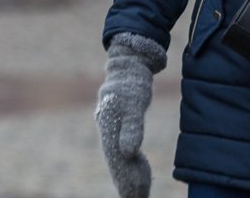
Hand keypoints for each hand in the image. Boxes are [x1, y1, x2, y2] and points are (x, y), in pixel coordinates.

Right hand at [95, 33, 166, 197]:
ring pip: (121, 159)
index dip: (124, 180)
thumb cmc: (132, 81)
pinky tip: (141, 175)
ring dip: (129, 177)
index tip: (132, 196)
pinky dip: (132, 165)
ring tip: (139, 194)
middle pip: (117, 164)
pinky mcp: (121, 127)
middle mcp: (109, 132)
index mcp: (109, 128)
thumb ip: (131, 126)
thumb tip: (128, 152)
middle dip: (126, 183)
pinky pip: (126, 152)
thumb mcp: (134, 102)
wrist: (129, 64)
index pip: (117, 161)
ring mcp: (114, 129)